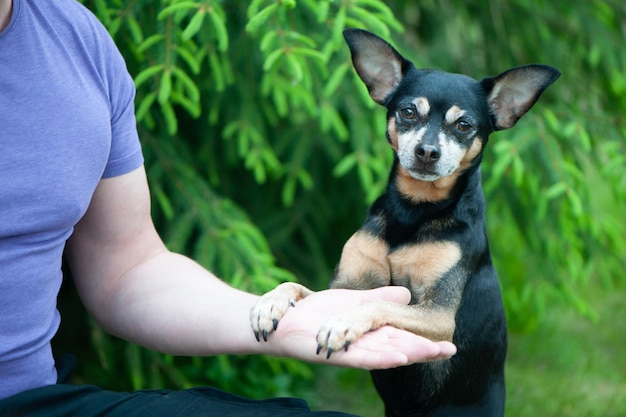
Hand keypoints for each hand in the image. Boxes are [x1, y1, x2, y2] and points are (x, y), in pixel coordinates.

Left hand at [265, 286, 456, 369]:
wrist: (285, 321)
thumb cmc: (317, 314)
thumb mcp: (354, 303)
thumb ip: (378, 300)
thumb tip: (405, 295)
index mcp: (369, 334)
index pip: (401, 337)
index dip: (424, 341)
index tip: (449, 343)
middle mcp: (363, 346)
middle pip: (398, 349)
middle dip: (423, 351)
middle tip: (450, 351)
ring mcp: (351, 351)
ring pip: (384, 355)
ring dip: (408, 354)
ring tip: (432, 353)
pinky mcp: (336, 353)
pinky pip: (362, 357)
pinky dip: (381, 356)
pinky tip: (399, 356)